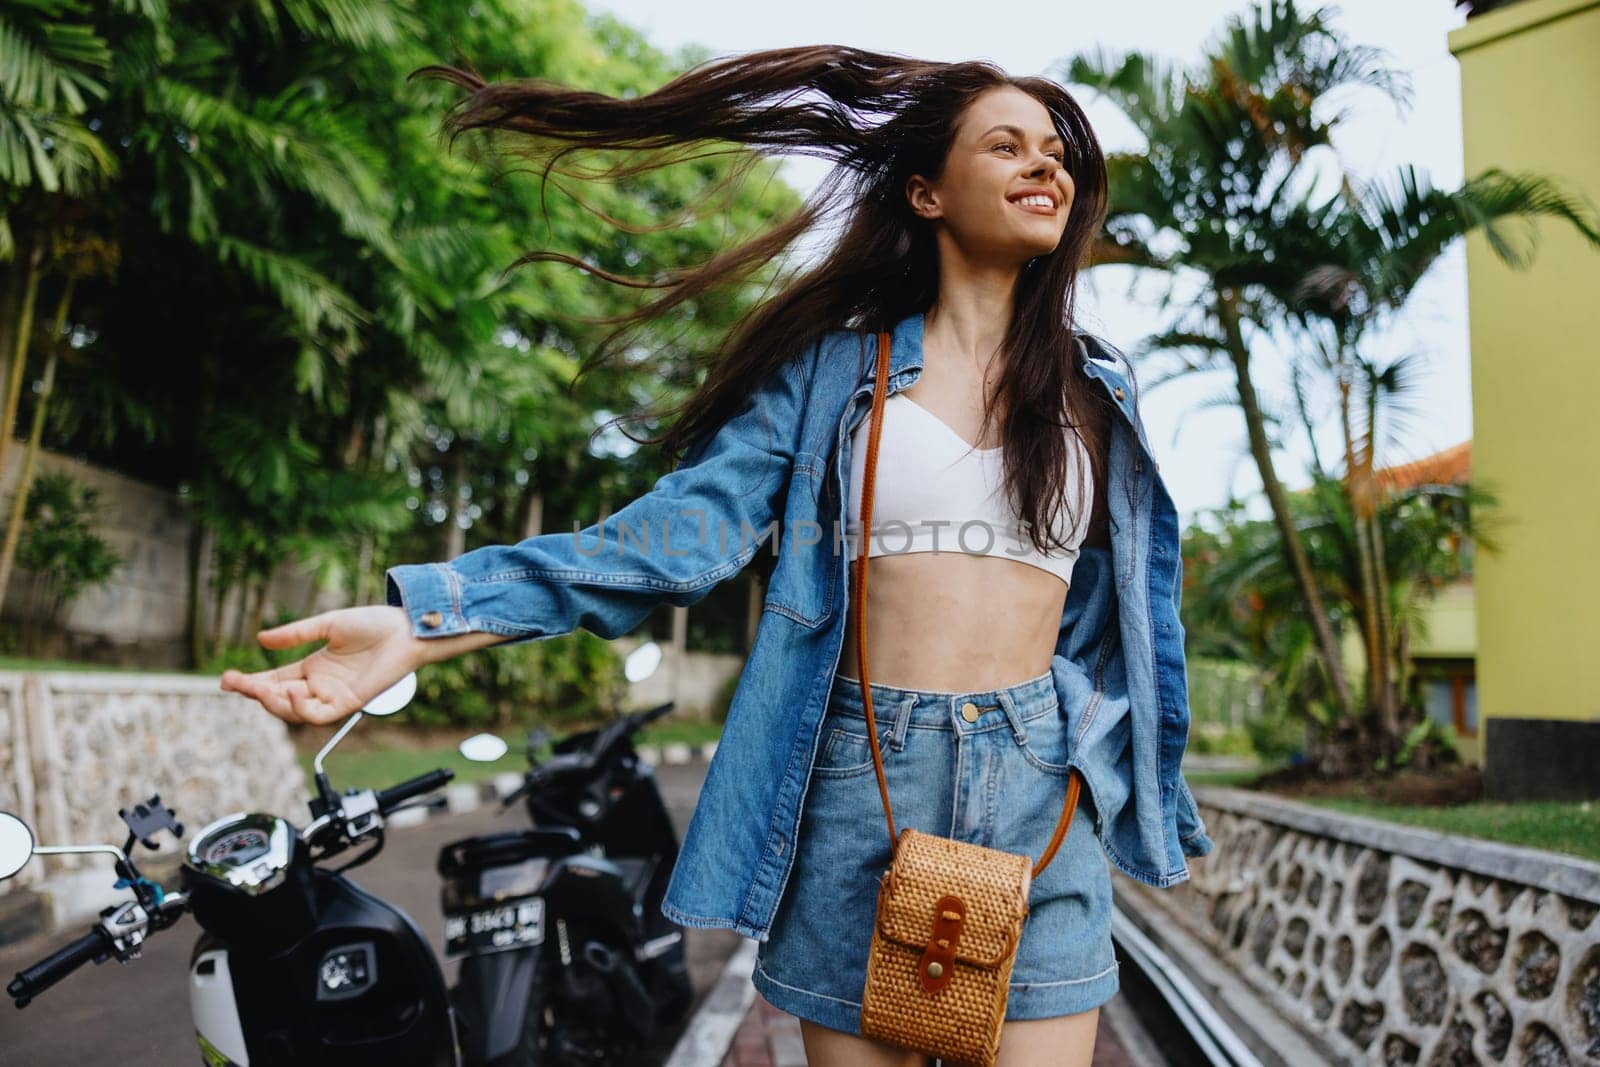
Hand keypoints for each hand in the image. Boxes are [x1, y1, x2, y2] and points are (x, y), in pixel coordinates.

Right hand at [219, 606, 423, 725]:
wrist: (406, 628)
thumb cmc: (374, 624)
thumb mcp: (327, 624)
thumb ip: (295, 634)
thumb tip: (261, 639)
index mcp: (312, 668)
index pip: (274, 681)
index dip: (251, 683)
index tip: (226, 680)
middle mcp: (320, 685)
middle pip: (279, 699)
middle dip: (254, 694)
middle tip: (233, 683)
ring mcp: (334, 696)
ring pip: (295, 711)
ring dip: (274, 703)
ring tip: (260, 689)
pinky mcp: (349, 703)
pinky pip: (319, 715)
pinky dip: (301, 708)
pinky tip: (292, 692)